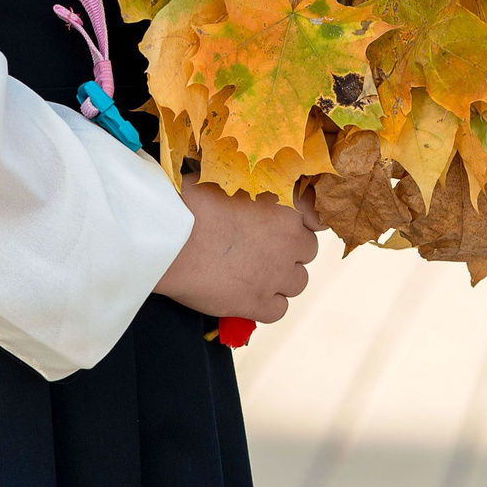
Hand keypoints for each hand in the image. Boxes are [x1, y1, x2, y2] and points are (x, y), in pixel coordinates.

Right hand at [155, 181, 322, 324]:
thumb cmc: (189, 200)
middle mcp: (291, 240)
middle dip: (288, 250)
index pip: (316, 216)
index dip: (300, 222)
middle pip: (308, 250)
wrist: (169, 236)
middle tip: (260, 248)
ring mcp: (277, 274)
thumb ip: (251, 188)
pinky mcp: (258, 303)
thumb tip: (250, 195)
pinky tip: (246, 293)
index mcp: (287, 205)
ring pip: (297, 282)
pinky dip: (266, 304)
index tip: (284, 224)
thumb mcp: (227, 177)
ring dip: (280, 278)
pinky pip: (278, 310)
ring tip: (252, 272)